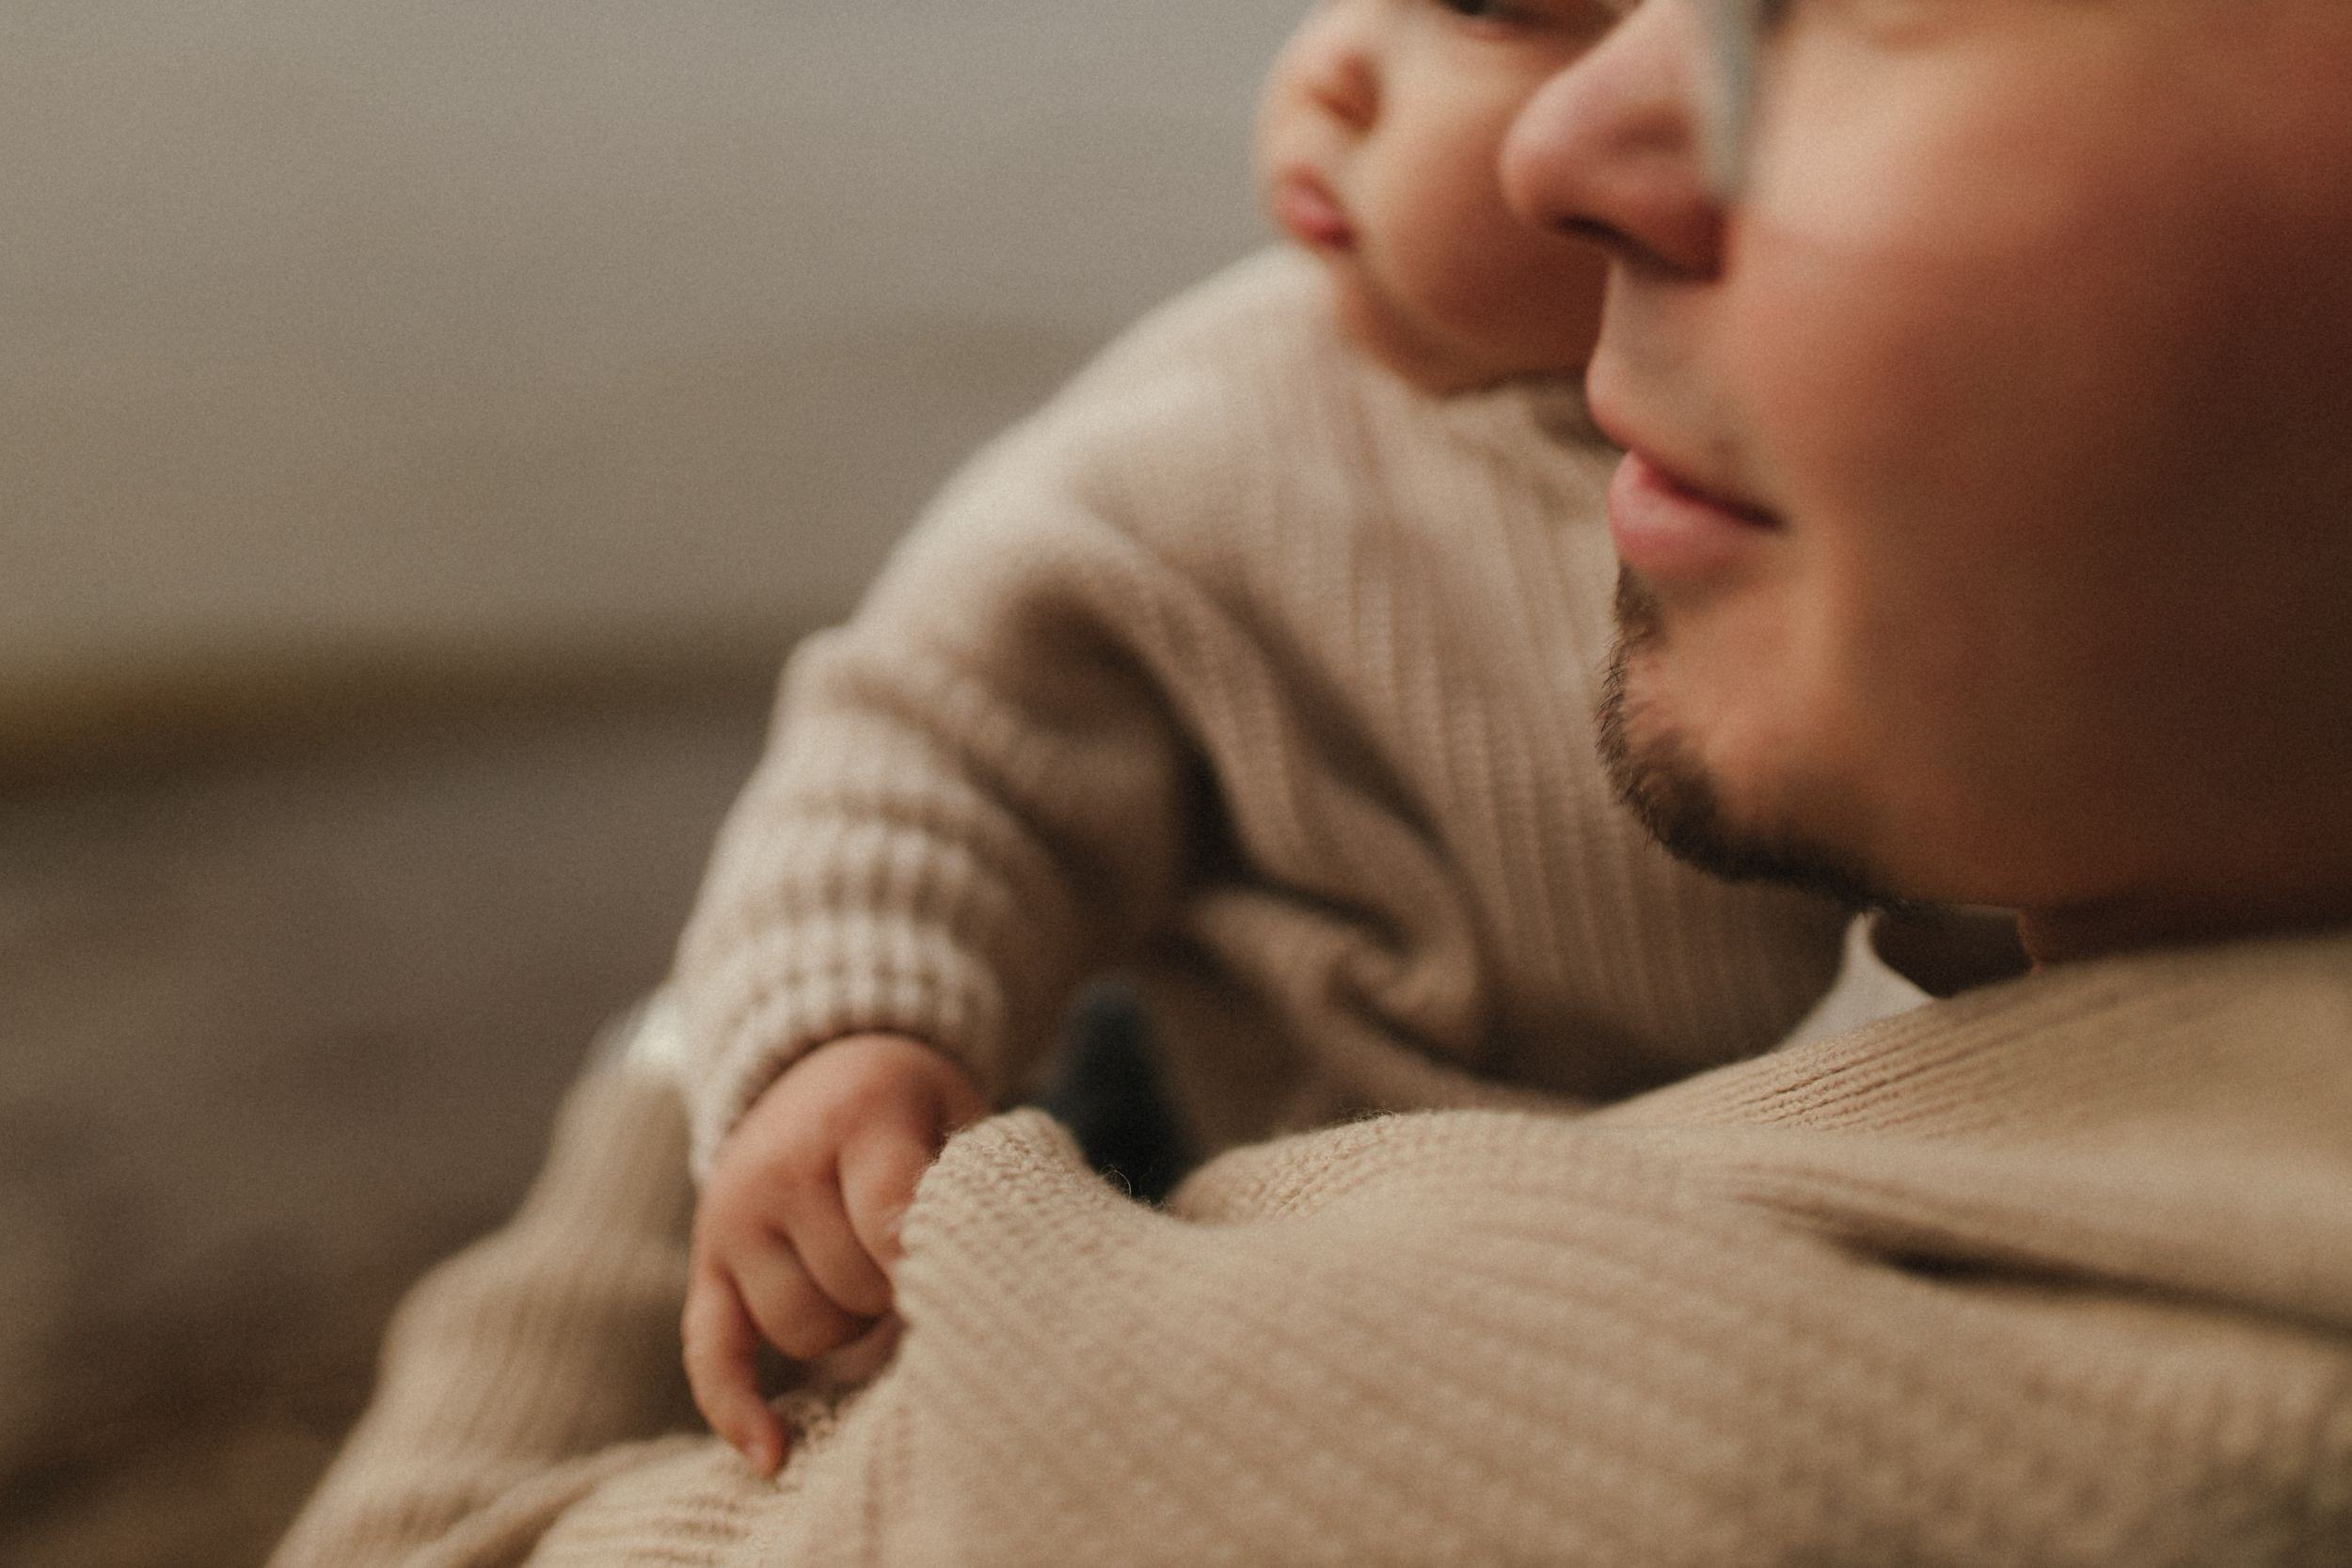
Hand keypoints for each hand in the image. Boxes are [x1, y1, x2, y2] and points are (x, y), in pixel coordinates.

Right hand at [683, 1032, 985, 1472]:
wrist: (821, 1066)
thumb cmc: (914, 1110)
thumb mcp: (956, 1111)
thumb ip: (969, 1186)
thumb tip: (979, 1285)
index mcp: (856, 1117)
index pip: (888, 1219)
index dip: (927, 1267)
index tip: (961, 1290)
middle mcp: (782, 1167)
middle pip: (851, 1287)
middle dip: (901, 1297)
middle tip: (926, 1265)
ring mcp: (734, 1217)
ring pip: (801, 1329)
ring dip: (851, 1331)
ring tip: (877, 1284)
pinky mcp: (706, 1263)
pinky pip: (710, 1351)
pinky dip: (736, 1408)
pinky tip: (773, 1457)